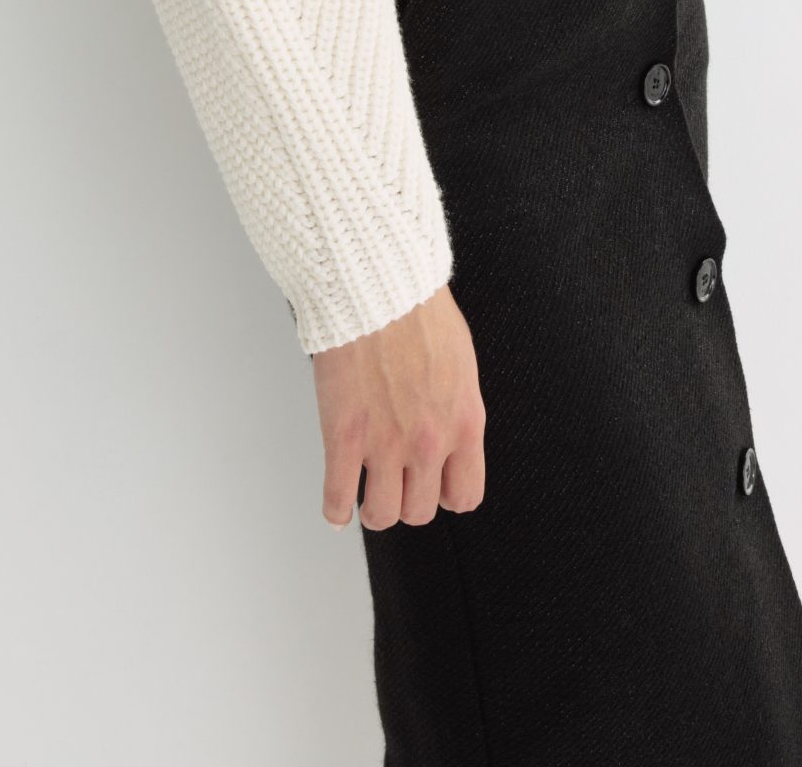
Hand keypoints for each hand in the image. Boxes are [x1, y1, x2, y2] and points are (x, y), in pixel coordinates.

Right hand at [310, 283, 485, 530]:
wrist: (378, 287)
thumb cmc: (417, 309)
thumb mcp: (460, 361)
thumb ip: (455, 404)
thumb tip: (448, 424)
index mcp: (464, 423)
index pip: (466, 495)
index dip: (446, 494)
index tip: (434, 487)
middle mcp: (429, 443)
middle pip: (420, 511)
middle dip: (407, 499)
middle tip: (396, 483)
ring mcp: (385, 445)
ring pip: (383, 514)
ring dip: (374, 509)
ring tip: (367, 495)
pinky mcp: (345, 438)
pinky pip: (338, 498)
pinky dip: (336, 509)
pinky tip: (337, 505)